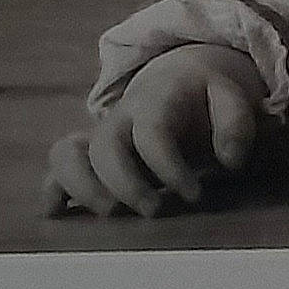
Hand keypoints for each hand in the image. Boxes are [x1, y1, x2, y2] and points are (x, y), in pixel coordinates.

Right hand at [41, 43, 266, 216]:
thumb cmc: (207, 93)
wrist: (182, 73)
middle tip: (155, 211)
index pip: (152, 133)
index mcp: (156, 100)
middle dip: (126, 185)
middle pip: (105, 147)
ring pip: (67, 154)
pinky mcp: (89, 153)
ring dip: (81, 188)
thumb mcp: (232, 96)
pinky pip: (57, 166)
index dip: (169, 167)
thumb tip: (230, 160)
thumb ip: (236, 123)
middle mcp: (120, 117)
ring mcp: (100, 135)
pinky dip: (53, 189)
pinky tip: (56, 213)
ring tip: (111, 214)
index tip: (194, 195)